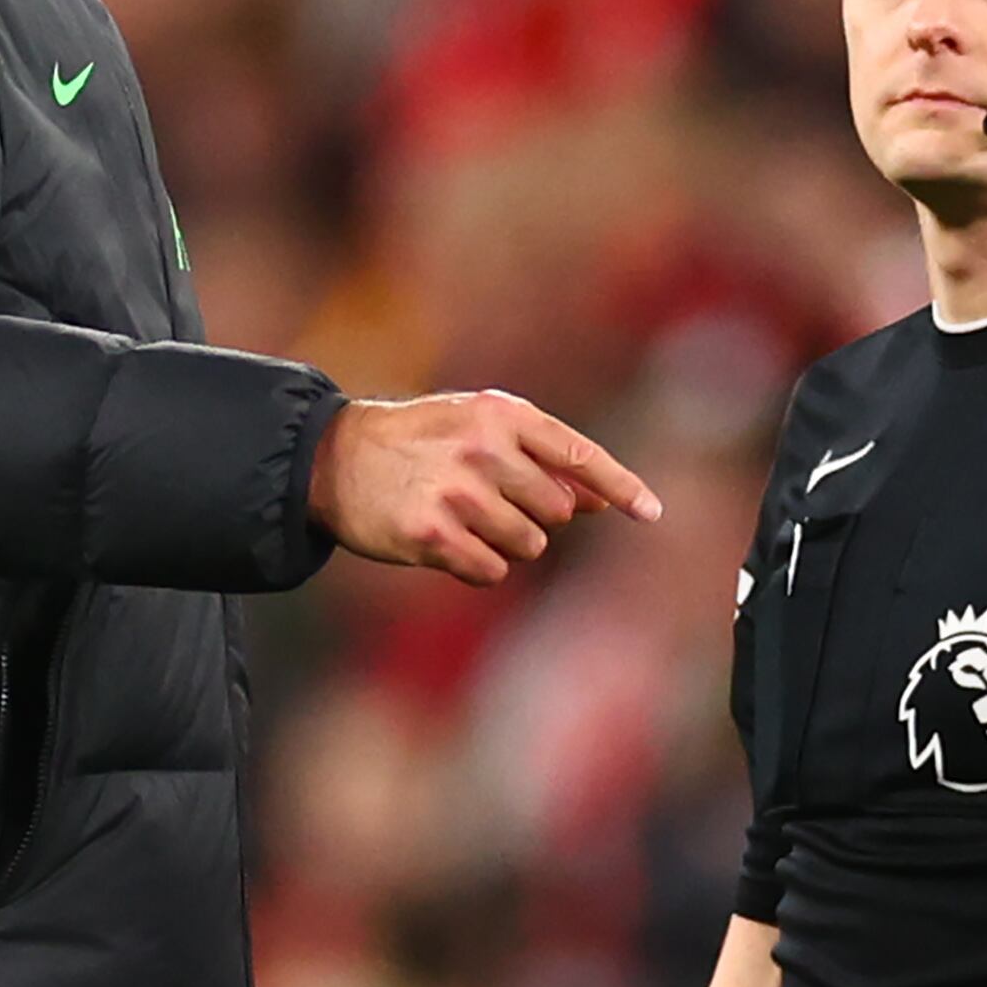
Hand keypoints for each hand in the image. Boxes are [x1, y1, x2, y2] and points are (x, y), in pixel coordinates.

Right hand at [305, 390, 661, 586]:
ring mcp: (458, 493)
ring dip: (506, 543)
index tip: (651, 512)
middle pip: (558, 511)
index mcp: (501, 414)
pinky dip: (479, 566)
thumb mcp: (478, 427)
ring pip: (529, 546)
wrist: (336, 458)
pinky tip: (449, 543)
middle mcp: (483, 449)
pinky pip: (492, 571)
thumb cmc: (421, 441)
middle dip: (535, 516)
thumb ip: (540, 458)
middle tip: (491, 501)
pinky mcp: (432, 535)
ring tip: (465, 519)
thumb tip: (599, 497)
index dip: (621, 485)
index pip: (579, 454)